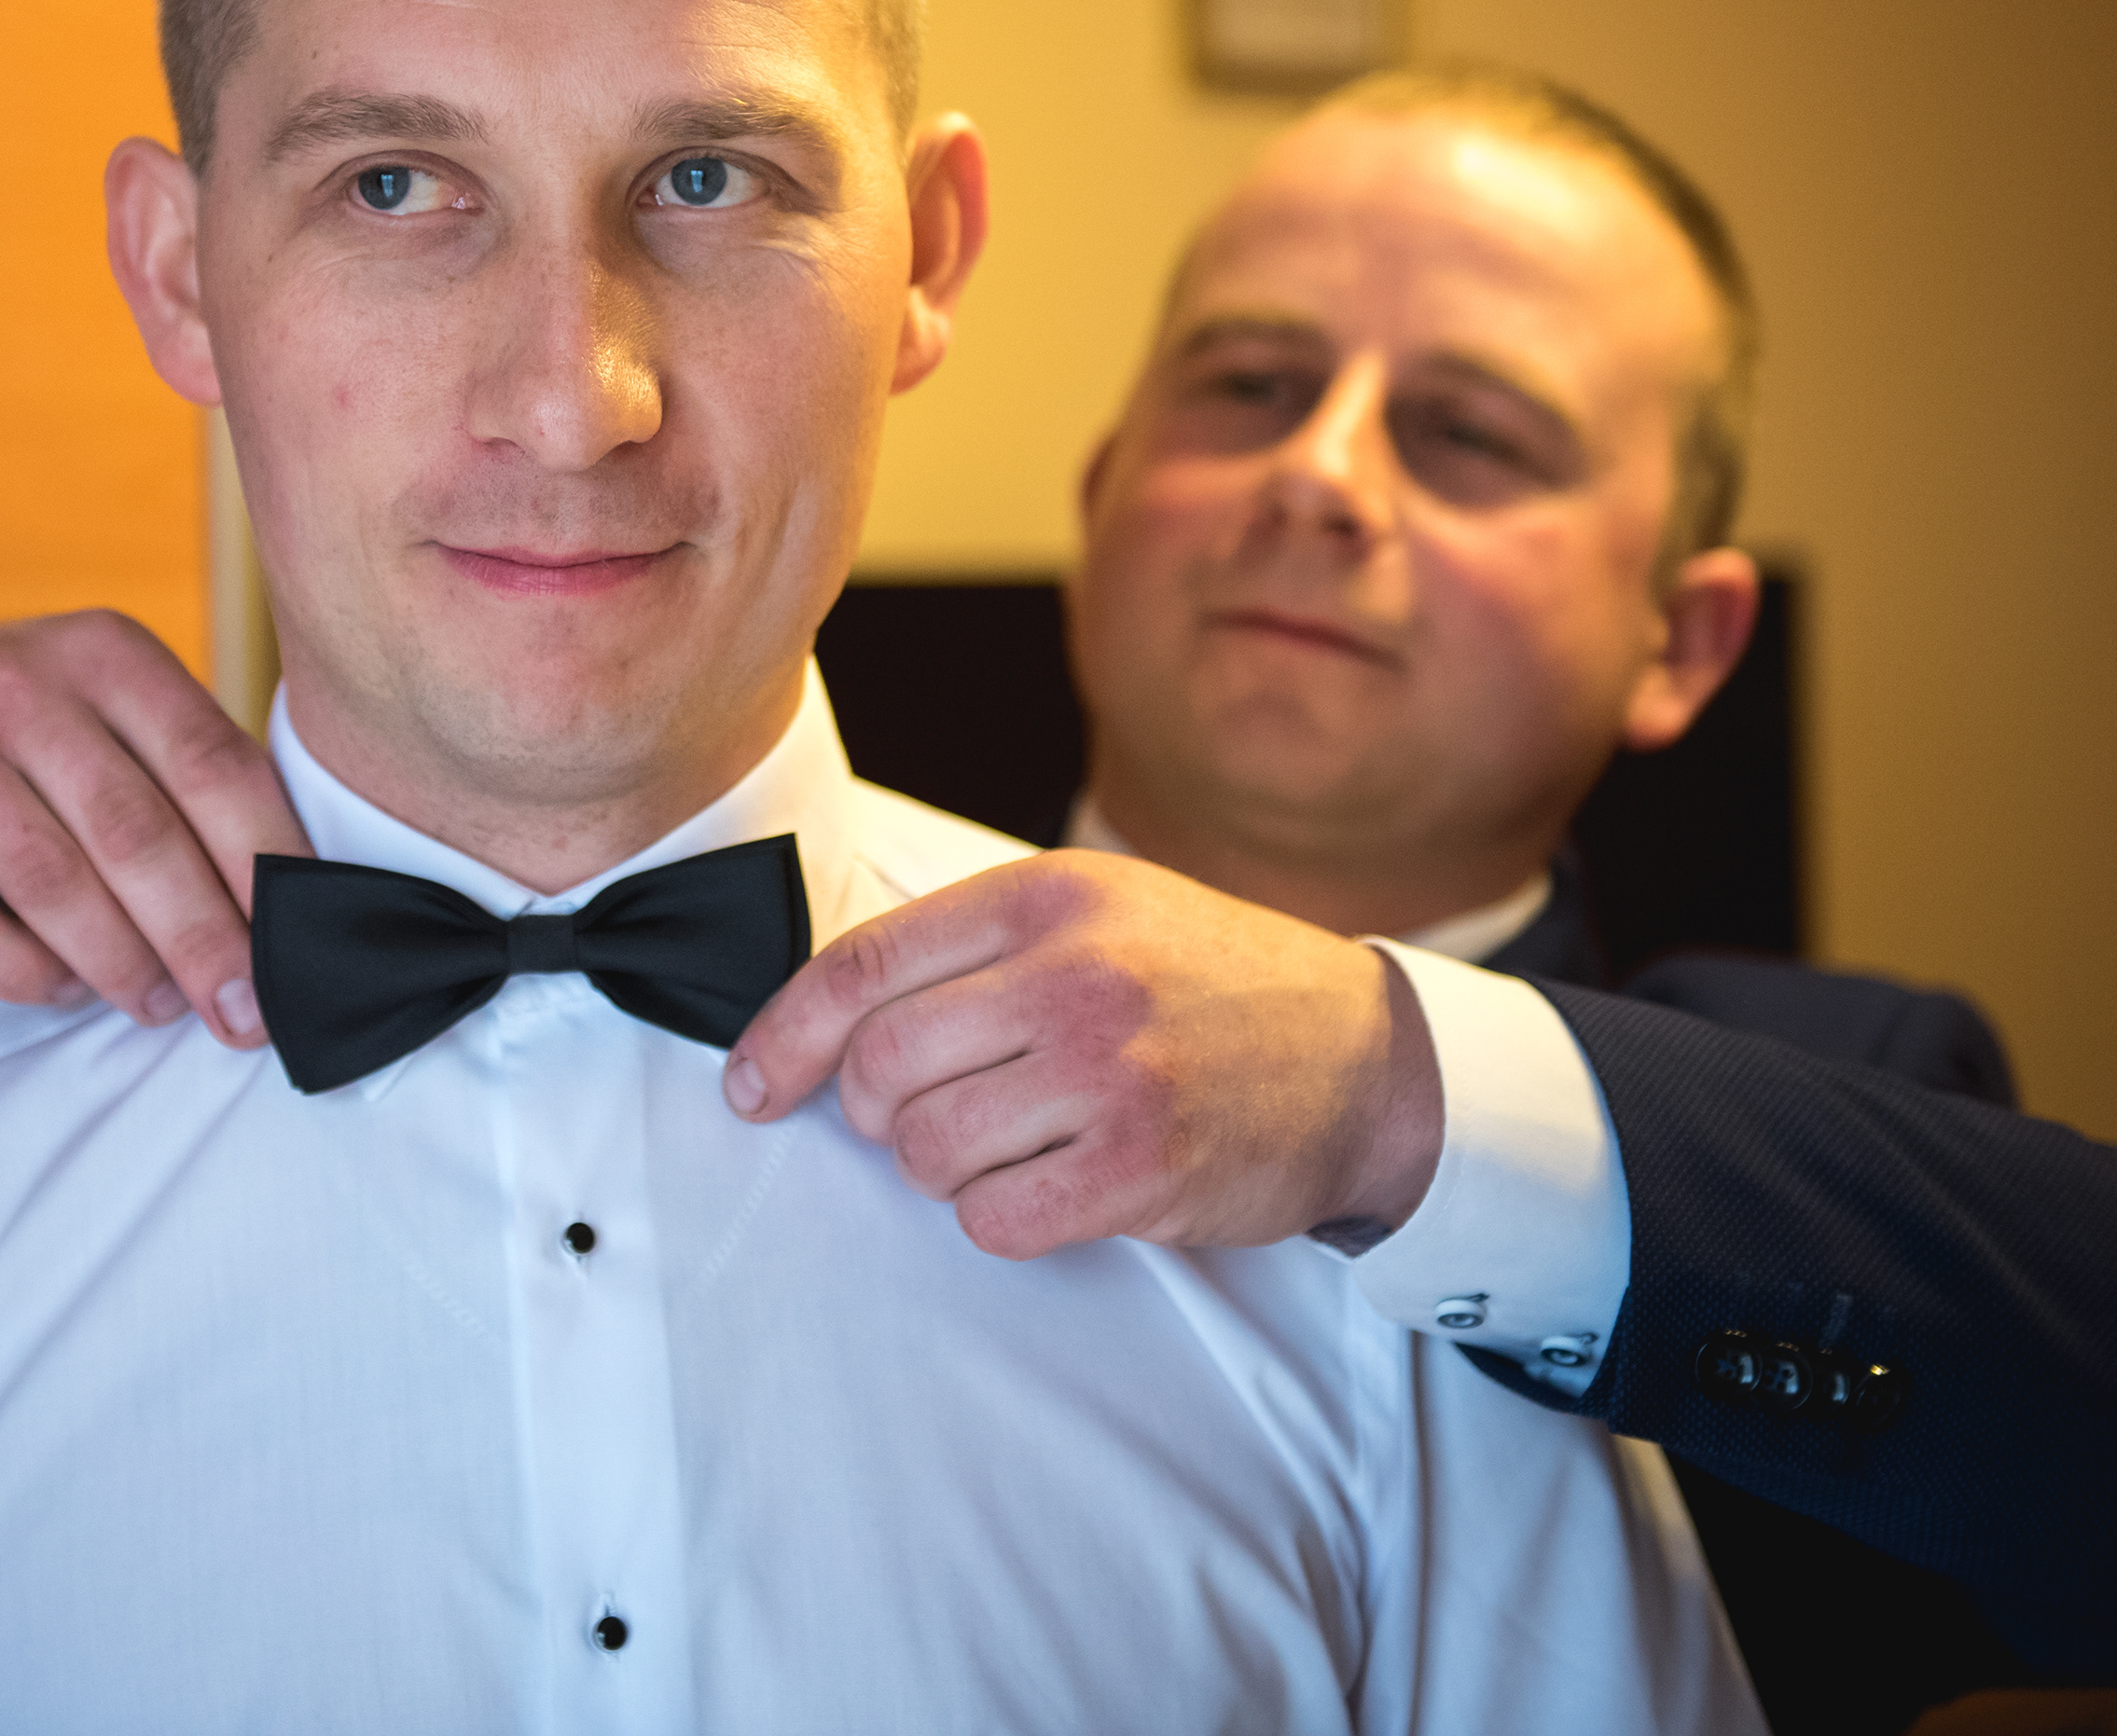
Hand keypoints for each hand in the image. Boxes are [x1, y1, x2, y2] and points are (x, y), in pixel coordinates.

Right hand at [0, 610, 304, 1041]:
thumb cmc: (36, 736)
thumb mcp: (114, 712)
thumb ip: (196, 780)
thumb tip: (295, 907)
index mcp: (107, 651)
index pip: (212, 762)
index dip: (265, 863)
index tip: (302, 944)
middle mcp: (17, 686)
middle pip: (135, 833)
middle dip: (203, 939)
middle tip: (243, 1012)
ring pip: (51, 884)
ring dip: (121, 965)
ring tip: (161, 1004)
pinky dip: (26, 974)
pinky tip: (66, 987)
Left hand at [721, 850, 1442, 1256]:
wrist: (1366, 1057)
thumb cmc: (1209, 984)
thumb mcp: (1098, 912)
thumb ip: (974, 945)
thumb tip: (828, 1014)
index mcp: (1046, 897)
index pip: (860, 965)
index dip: (781, 1035)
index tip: (750, 1085)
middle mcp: (1073, 975)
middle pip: (878, 1066)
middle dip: (869, 1109)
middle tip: (914, 1115)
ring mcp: (1108, 1072)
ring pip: (924, 1149)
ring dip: (939, 1166)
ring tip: (1006, 1144)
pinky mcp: (1140, 1167)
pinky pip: (993, 1218)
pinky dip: (998, 1216)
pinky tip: (1049, 1185)